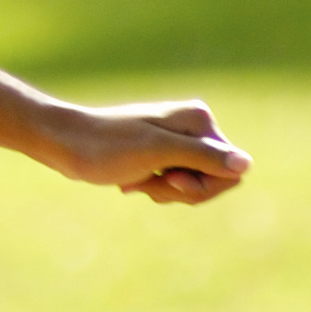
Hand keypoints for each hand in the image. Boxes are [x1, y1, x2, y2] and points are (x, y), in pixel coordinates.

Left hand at [46, 99, 251, 205]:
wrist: (63, 144)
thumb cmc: (106, 146)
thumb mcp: (156, 153)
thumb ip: (202, 157)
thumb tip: (246, 164)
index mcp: (198, 119)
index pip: (231, 171)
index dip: (203, 185)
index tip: (168, 178)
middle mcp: (193, 127)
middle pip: (216, 180)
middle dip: (183, 191)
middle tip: (150, 181)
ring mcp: (178, 141)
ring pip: (196, 186)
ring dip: (165, 191)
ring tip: (136, 180)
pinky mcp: (163, 154)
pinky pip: (177, 185)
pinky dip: (156, 189)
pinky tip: (131, 182)